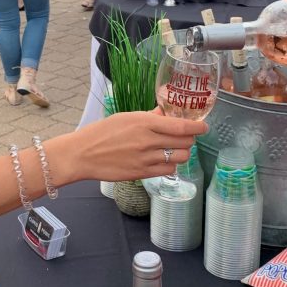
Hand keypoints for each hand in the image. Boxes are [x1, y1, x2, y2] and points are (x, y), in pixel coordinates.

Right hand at [75, 109, 207, 181]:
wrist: (83, 154)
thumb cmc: (101, 133)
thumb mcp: (125, 118)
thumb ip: (149, 117)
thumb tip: (165, 113)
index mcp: (144, 122)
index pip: (181, 126)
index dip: (197, 127)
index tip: (203, 126)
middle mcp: (148, 141)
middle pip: (185, 142)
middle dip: (189, 139)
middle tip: (185, 136)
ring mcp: (146, 159)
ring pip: (180, 157)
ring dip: (182, 153)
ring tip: (174, 149)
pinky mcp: (142, 173)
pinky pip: (168, 170)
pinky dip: (171, 165)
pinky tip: (163, 161)